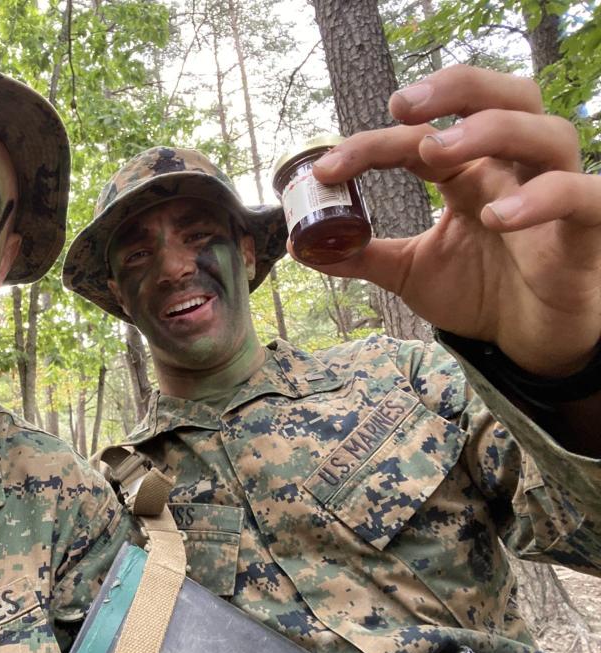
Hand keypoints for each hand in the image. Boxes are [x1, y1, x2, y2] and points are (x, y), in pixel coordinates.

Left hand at [310, 64, 600, 376]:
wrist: (527, 343)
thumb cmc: (479, 293)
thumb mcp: (409, 272)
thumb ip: (362, 256)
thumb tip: (301, 247)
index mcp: (469, 174)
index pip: (422, 137)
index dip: (372, 144)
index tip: (325, 169)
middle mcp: (511, 172)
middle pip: (502, 97)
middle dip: (454, 88)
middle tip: (401, 106)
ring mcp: (551, 194)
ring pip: (546, 131)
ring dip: (490, 130)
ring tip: (438, 153)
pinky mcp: (584, 230)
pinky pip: (580, 196)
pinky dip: (543, 197)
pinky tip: (496, 218)